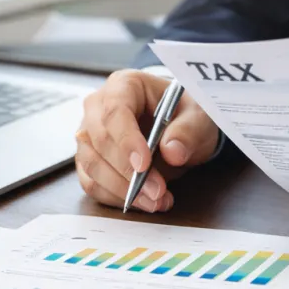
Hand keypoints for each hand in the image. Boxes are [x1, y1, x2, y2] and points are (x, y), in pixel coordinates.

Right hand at [76, 69, 219, 212]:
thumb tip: (172, 151)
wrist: (178, 128)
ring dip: (122, 189)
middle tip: (157, 191)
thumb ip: (188, 131)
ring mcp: (89, 135)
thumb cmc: (183, 115)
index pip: (115, 112)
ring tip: (156, 200)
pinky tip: (143, 202)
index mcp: (124, 85)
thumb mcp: (198, 117)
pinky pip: (92, 183)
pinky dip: (116, 197)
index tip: (144, 165)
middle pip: (99, 141)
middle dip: (128, 172)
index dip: (126, 140)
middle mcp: (98, 107)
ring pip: (92, 165)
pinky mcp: (90, 160)